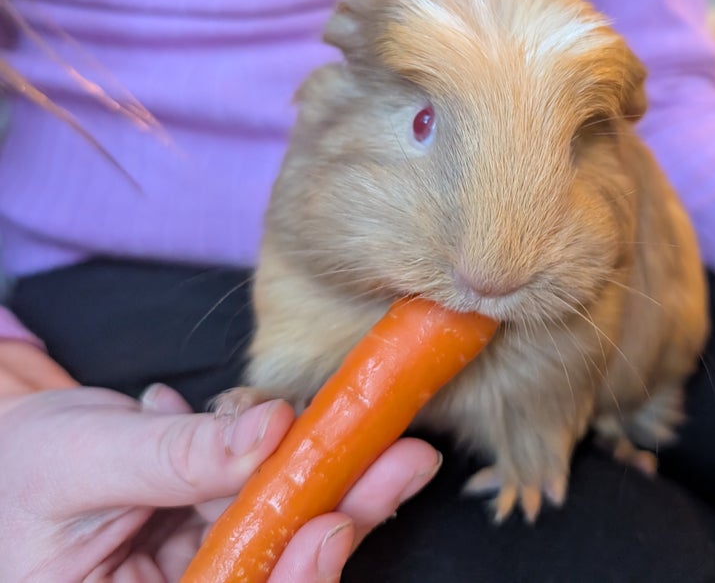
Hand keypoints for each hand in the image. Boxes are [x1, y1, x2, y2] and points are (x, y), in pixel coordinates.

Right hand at [0, 344, 440, 581]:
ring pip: (290, 528)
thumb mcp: (82, 461)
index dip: (292, 578)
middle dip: (343, 517)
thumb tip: (271, 429)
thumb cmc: (20, 470)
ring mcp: (211, 560)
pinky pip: (275, 493)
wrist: (12, 454)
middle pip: (277, 569)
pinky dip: (297, 454)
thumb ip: (174, 453)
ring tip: (390, 435)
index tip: (332, 524)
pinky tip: (295, 419)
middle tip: (404, 462)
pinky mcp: (227, 523)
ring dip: (341, 478)